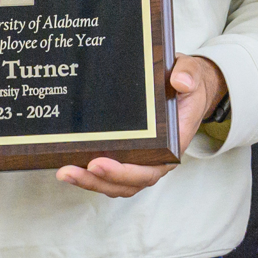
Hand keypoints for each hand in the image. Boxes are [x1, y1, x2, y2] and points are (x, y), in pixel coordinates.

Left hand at [58, 54, 224, 199]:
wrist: (187, 88)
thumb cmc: (187, 86)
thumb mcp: (192, 74)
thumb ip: (189, 75)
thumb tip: (180, 81)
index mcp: (173, 145)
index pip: (150, 169)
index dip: (124, 172)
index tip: (99, 162)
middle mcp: (158, 159)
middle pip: (128, 183)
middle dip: (98, 180)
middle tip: (72, 171)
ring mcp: (142, 160)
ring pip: (116, 183)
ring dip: (90, 182)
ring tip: (65, 173)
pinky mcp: (129, 156)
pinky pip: (110, 174)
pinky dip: (90, 175)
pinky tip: (68, 167)